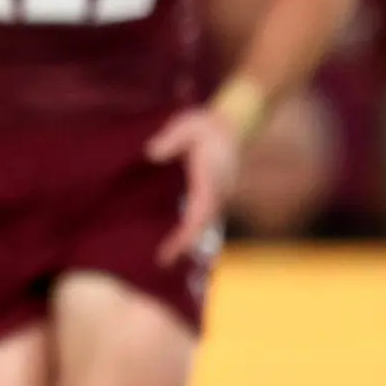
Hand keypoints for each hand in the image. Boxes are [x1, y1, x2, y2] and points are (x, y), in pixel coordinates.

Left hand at [148, 102, 243, 264]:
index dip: (187, 232)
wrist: (233, 124)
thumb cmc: (206, 125)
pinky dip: (192, 230)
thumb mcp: (187, 126)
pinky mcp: (215, 193)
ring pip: (205, 224)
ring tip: (167, 258)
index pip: (200, 213)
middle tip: (163, 261)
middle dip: (185, 245)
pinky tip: (177, 241)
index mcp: (210, 180)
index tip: (174, 247)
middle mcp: (218, 192)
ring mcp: (219, 194)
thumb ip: (171, 139)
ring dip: (188, 241)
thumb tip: (152, 154)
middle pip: (203, 225)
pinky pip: (204, 216)